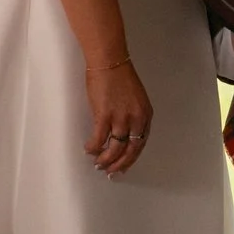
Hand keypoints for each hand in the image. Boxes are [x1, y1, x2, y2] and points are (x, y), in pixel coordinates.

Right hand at [84, 59, 153, 176]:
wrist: (109, 61)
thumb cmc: (119, 75)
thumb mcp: (135, 98)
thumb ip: (131, 115)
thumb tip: (121, 131)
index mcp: (145, 115)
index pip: (141, 143)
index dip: (132, 157)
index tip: (124, 166)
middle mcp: (136, 119)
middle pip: (130, 150)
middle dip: (120, 164)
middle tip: (110, 171)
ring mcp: (121, 118)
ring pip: (115, 148)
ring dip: (105, 159)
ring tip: (98, 164)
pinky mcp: (105, 116)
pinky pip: (99, 139)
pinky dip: (93, 147)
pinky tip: (89, 149)